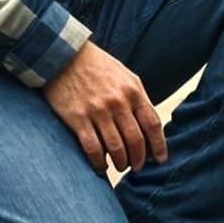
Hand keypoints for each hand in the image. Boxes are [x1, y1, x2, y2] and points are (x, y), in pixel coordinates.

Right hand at [43, 40, 166, 173]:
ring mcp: (98, 111)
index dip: (159, 146)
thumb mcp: (125, 76)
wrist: (64, 55)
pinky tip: (100, 166)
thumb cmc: (97, 67)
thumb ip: (138, 98)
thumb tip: (149, 126)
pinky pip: (93, 149)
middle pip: (136, 140)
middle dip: (139, 159)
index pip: (152, 124)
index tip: (160, 160)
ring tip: (120, 166)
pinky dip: (99, 162)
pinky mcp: (78, 118)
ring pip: (116, 148)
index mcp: (133, 91)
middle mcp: (118, 102)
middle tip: (136, 167)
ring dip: (121, 163)